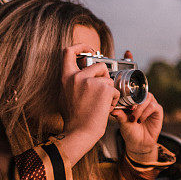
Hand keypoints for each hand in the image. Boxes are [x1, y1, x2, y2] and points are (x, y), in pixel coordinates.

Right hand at [59, 43, 120, 163]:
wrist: (79, 133)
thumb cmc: (74, 118)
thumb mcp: (66, 95)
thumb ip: (72, 81)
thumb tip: (79, 71)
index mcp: (66, 77)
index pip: (69, 51)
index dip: (81, 46)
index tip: (90, 49)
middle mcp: (77, 76)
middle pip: (99, 65)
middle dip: (105, 77)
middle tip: (102, 92)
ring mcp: (90, 82)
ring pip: (109, 79)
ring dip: (109, 91)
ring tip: (102, 104)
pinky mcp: (103, 89)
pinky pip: (114, 90)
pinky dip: (113, 100)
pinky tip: (105, 109)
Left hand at [111, 52, 163, 160]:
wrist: (137, 144)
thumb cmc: (128, 129)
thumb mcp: (119, 119)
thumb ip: (116, 112)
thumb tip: (110, 106)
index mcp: (131, 96)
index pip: (131, 79)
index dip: (131, 64)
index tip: (127, 51)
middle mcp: (141, 97)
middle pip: (141, 87)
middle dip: (136, 92)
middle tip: (130, 103)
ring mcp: (150, 102)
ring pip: (146, 97)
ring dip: (138, 108)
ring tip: (132, 116)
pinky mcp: (158, 110)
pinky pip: (152, 105)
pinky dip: (144, 112)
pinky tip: (138, 119)